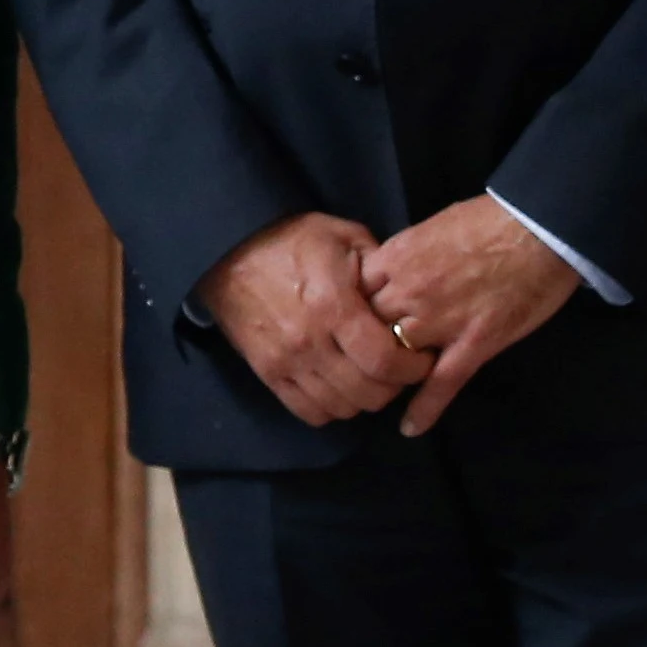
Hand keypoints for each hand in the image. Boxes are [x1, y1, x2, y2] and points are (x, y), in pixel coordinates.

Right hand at [198, 211, 430, 425]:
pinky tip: (338, 387)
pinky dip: (331, 408)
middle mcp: (309, 341)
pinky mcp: (267, 372)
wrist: (226, 250)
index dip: (413, 368)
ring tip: (367, 377)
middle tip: (397, 367)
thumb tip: (407, 295)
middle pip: (367, 393)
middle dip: (394, 386)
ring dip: (363, 399)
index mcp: (332, 306)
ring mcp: (284, 361)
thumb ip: (380, 264)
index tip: (420, 357)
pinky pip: (309, 411)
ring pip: (341, 407)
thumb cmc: (291, 240)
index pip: (385, 361)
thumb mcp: (342, 236)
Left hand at [360, 197, 582, 436]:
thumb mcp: (428, 228)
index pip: (350, 295)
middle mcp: (409, 293)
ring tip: (379, 389)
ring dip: (390, 372)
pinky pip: (442, 383)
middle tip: (359, 360)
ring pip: (397, 357)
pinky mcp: (474, 344)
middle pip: (368, 329)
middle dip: (364, 343)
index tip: (345, 323)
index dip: (348, 311)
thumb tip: (385, 273)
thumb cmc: (486, 220)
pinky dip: (424, 408)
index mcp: (395, 260)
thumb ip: (402, 256)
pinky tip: (410, 428)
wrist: (537, 229)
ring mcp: (441, 321)